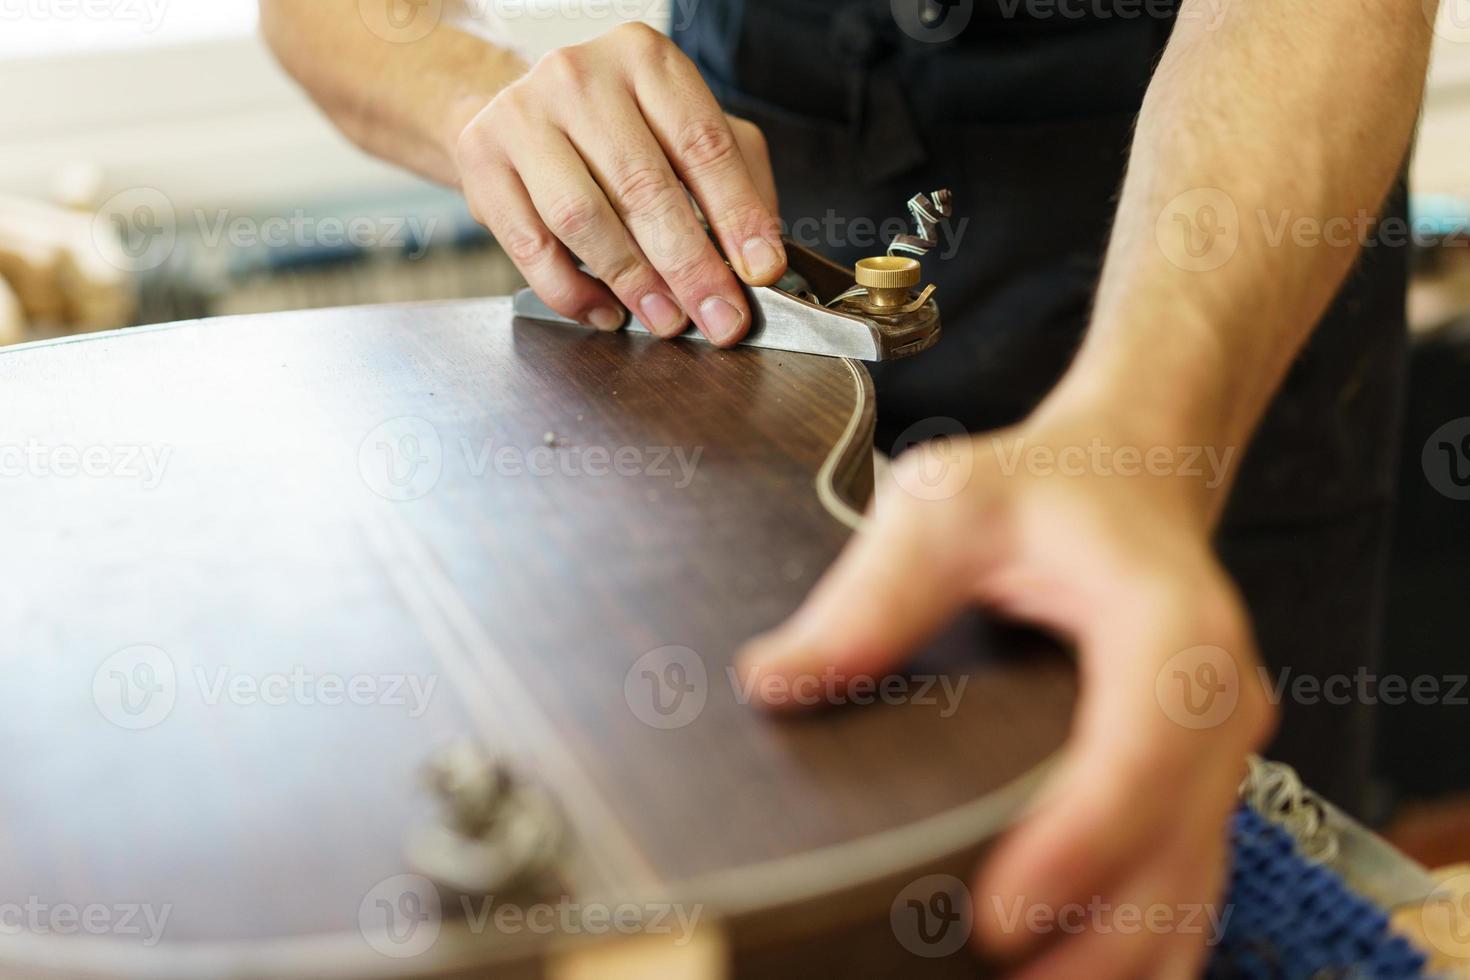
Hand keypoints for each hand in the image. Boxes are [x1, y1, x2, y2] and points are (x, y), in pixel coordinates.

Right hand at [453, 23, 783, 344]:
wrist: (522, 114)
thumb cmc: (618, 129)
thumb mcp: (688, 129)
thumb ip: (736, 180)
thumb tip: (761, 257)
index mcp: (645, 58)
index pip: (703, 143)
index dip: (737, 215)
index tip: (760, 271)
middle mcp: (580, 76)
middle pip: (644, 186)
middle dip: (690, 266)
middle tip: (719, 317)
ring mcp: (522, 114)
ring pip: (583, 217)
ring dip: (632, 281)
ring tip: (666, 320)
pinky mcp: (481, 158)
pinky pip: (531, 244)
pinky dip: (572, 291)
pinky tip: (607, 311)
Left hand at [736, 413, 1275, 977]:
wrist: (1128, 479)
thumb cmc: (1042, 489)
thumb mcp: (946, 503)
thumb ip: (873, 591)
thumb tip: (777, 682)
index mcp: (1170, 623)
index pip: (1147, 744)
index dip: (1083, 839)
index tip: (998, 917)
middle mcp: (1216, 702)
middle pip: (1179, 849)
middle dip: (1091, 938)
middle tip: (982, 976)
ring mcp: (1215, 756)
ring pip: (1190, 891)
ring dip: (1114, 959)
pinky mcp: (1194, 790)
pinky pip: (1182, 889)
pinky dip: (1132, 946)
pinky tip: (1059, 975)